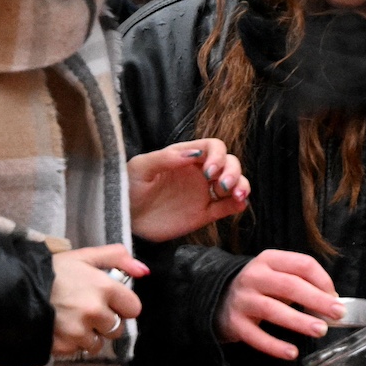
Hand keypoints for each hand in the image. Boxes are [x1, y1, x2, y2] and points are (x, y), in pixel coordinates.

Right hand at [50, 243, 146, 358]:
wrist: (13, 290)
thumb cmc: (51, 271)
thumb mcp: (83, 256)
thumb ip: (117, 257)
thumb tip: (144, 271)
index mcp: (104, 287)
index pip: (133, 308)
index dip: (122, 306)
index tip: (109, 302)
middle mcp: (95, 311)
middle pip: (117, 328)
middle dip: (106, 322)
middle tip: (87, 311)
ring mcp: (79, 331)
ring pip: (99, 343)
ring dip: (89, 336)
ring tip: (72, 321)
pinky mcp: (64, 346)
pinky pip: (79, 351)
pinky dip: (72, 344)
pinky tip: (60, 329)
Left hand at [128, 139, 249, 241]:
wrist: (123, 218)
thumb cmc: (128, 187)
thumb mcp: (141, 167)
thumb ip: (166, 158)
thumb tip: (193, 153)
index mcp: (185, 156)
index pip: (213, 147)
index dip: (217, 156)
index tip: (209, 171)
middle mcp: (199, 172)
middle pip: (229, 163)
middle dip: (233, 171)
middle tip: (222, 185)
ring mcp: (203, 193)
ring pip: (233, 183)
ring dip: (241, 185)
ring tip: (238, 195)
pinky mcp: (203, 214)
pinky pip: (227, 207)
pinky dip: (238, 204)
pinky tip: (240, 204)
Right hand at [215, 249, 341, 359]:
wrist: (215, 298)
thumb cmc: (258, 288)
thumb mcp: (277, 275)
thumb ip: (301, 283)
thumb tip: (331, 300)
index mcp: (270, 260)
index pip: (303, 264)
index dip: (323, 280)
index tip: (335, 297)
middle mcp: (254, 277)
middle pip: (290, 285)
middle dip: (317, 300)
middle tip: (338, 314)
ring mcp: (243, 300)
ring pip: (273, 310)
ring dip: (300, 321)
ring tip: (321, 331)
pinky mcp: (234, 323)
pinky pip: (256, 336)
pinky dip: (275, 346)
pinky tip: (292, 353)